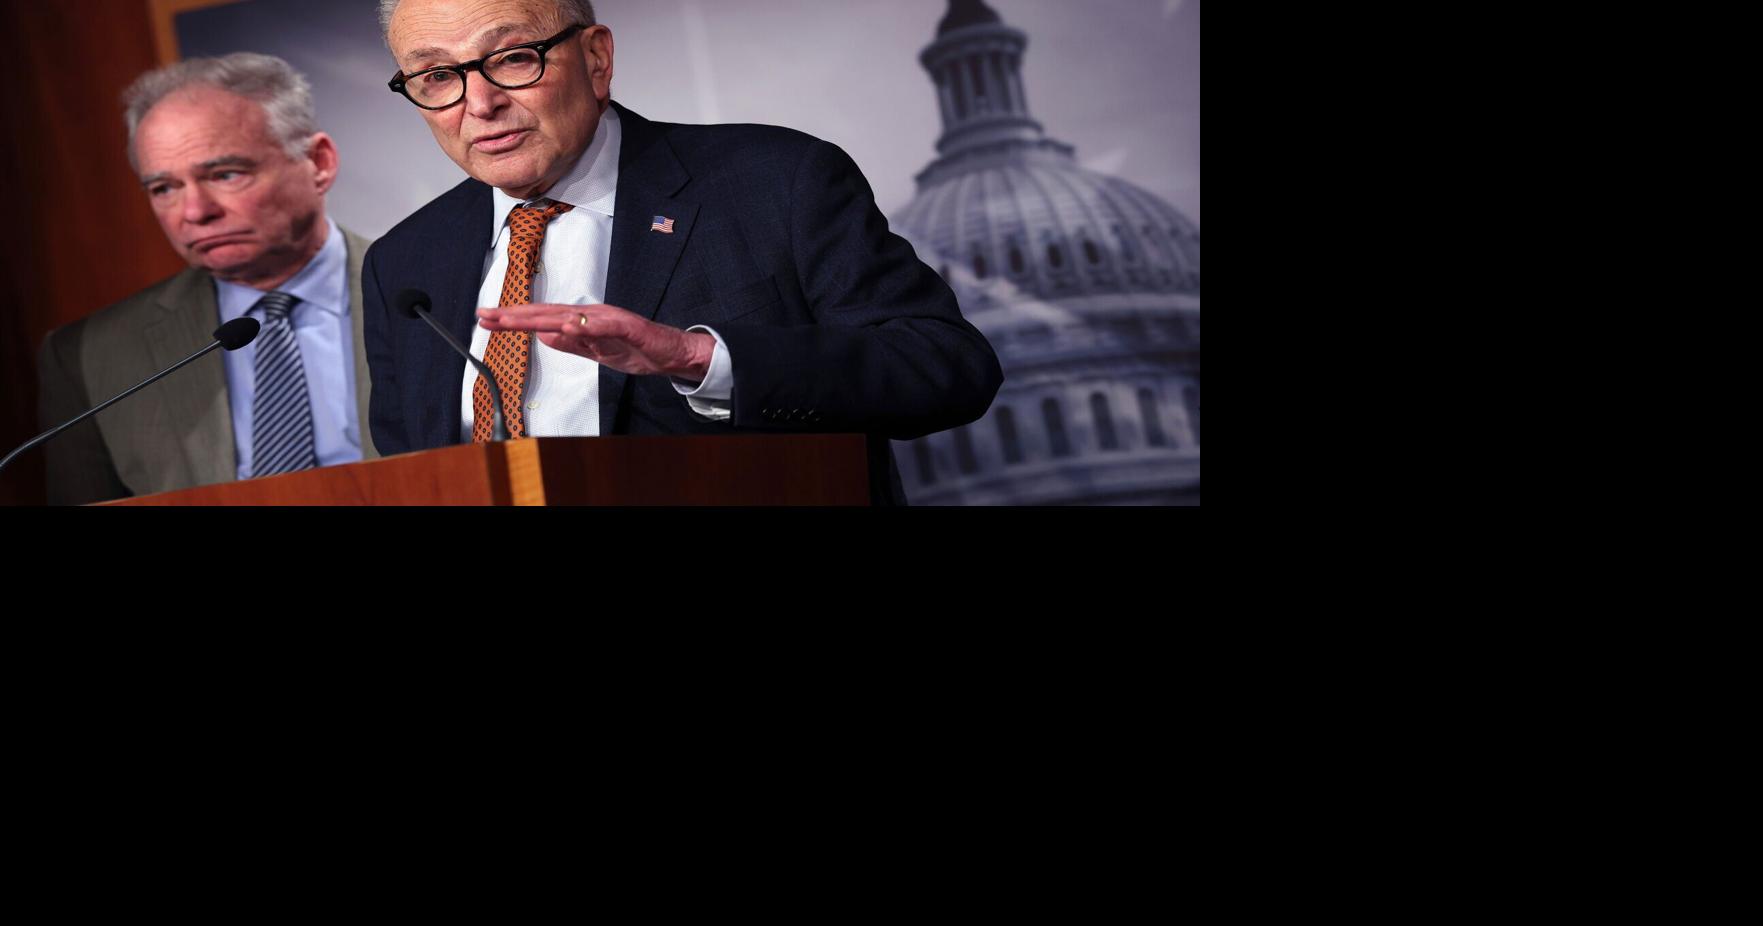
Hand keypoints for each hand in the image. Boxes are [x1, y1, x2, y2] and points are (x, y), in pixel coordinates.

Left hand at [477, 303, 714, 380]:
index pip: (542, 320)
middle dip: (515, 315)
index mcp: (583, 320)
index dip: (514, 320)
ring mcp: (609, 319)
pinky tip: (567, 326)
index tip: (487, 320)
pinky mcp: (629, 327)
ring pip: (570, 316)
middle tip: (486, 315)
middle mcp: (591, 314)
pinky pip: (604, 326)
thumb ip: (572, 344)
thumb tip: (544, 336)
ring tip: (514, 320)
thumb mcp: (596, 351)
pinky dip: (585, 325)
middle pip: (547, 313)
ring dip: (541, 317)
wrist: (670, 354)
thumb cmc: (635, 350)